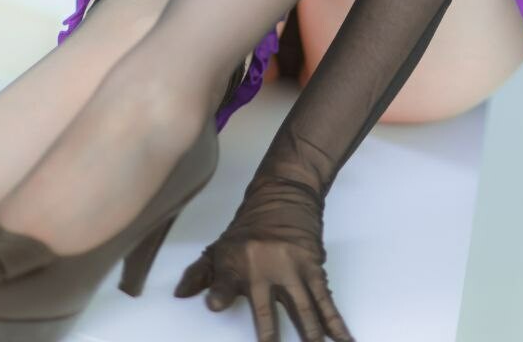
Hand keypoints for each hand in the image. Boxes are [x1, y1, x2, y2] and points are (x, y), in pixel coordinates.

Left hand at [174, 174, 354, 341]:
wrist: (285, 195)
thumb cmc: (249, 227)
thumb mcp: (220, 246)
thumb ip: (200, 273)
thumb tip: (179, 294)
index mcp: (236, 262)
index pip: (223, 282)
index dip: (219, 294)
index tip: (214, 303)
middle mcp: (264, 268)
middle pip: (266, 309)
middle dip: (268, 335)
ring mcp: (292, 269)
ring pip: (302, 309)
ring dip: (309, 335)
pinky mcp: (313, 268)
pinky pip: (325, 300)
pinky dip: (335, 323)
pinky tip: (343, 339)